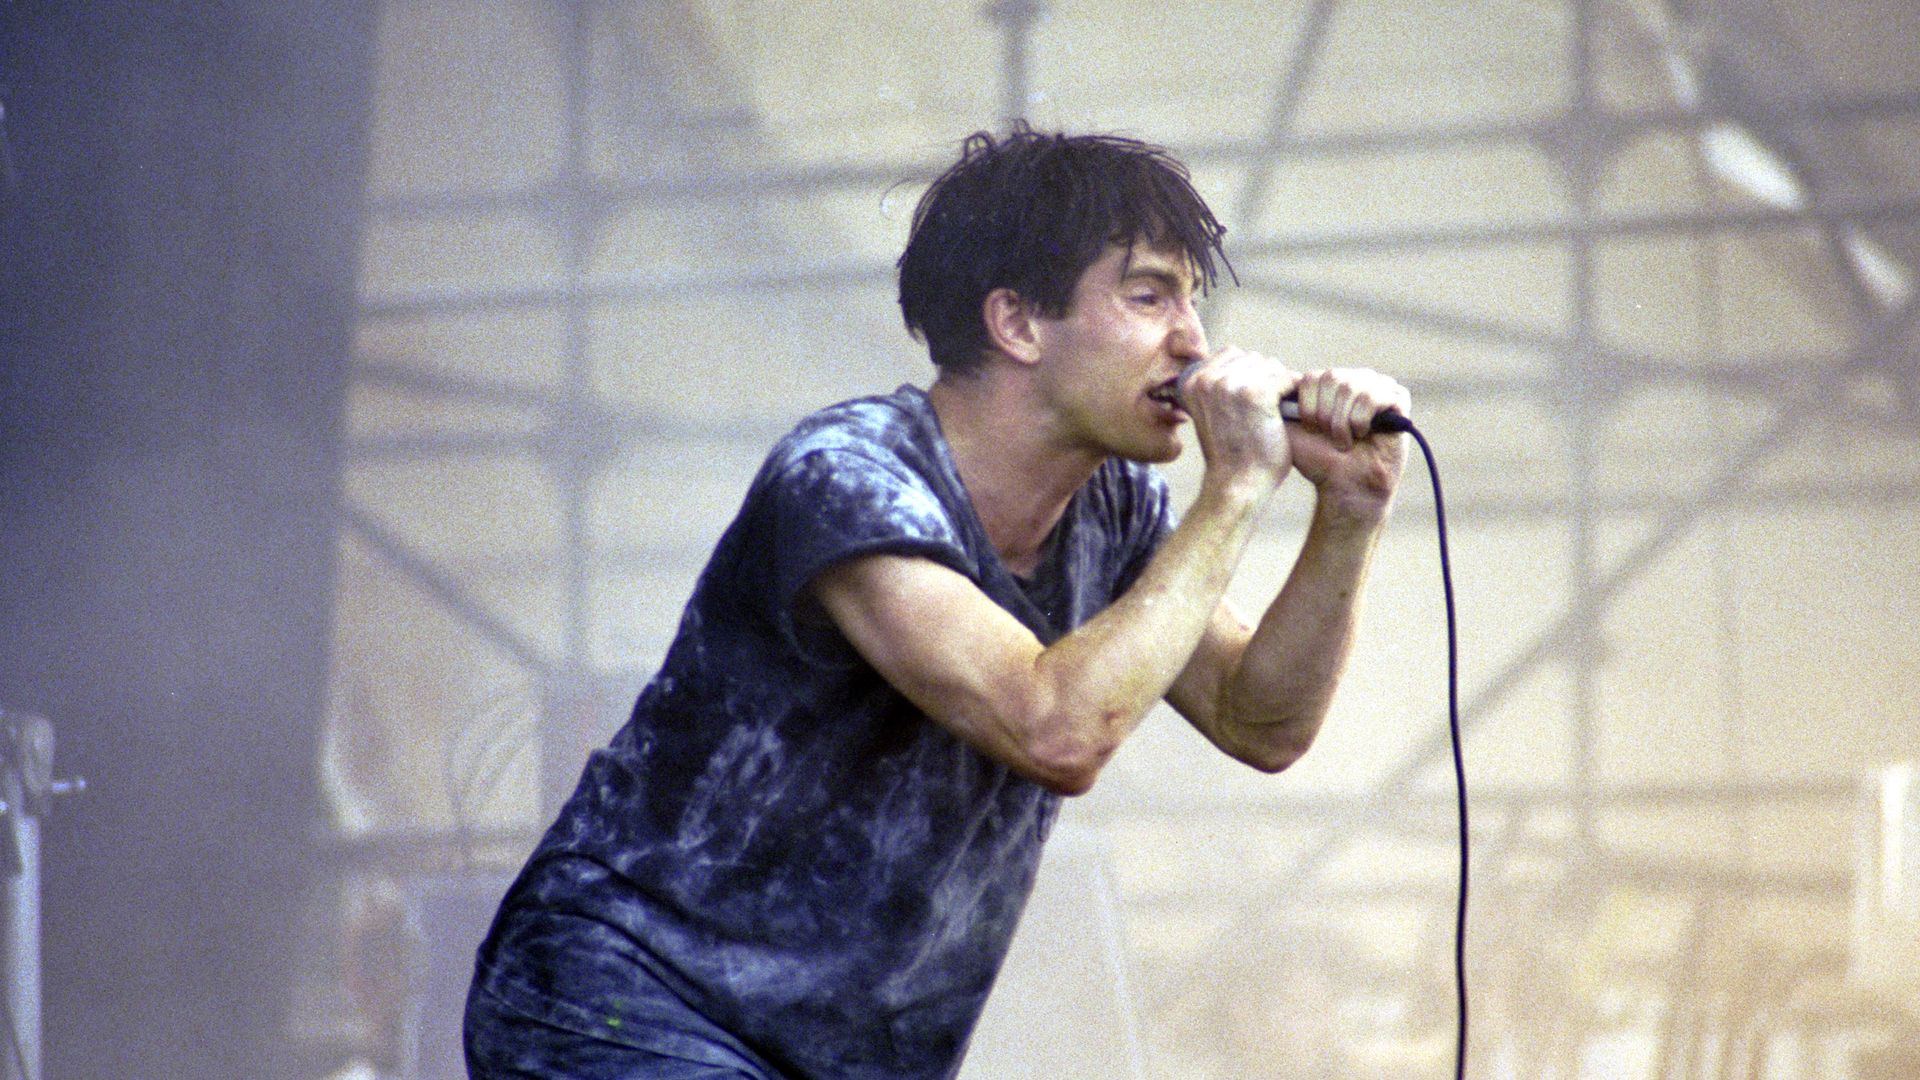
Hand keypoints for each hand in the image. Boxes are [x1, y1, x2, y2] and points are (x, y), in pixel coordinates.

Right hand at [1177, 347, 1294, 496]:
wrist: (1237, 485)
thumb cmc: (1232, 453)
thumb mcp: (1213, 412)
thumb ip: (1222, 385)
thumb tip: (1253, 360)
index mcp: (1191, 381)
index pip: (1231, 354)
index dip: (1249, 374)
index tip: (1254, 399)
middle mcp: (1207, 379)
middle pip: (1253, 359)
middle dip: (1267, 379)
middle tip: (1270, 407)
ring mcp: (1230, 385)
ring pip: (1270, 367)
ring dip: (1280, 387)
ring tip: (1277, 411)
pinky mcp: (1255, 394)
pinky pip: (1285, 379)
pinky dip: (1292, 394)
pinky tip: (1286, 414)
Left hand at [1286, 367, 1410, 520]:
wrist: (1346, 486)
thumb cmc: (1320, 459)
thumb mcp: (1293, 428)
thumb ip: (1282, 402)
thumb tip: (1273, 378)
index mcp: (1330, 382)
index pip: (1311, 377)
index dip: (1307, 407)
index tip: (1311, 430)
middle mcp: (1355, 378)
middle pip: (1332, 378)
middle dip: (1325, 414)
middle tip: (1330, 437)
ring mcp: (1379, 386)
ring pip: (1352, 386)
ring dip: (1342, 422)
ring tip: (1345, 440)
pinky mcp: (1399, 398)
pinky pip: (1374, 396)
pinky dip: (1361, 420)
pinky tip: (1363, 434)